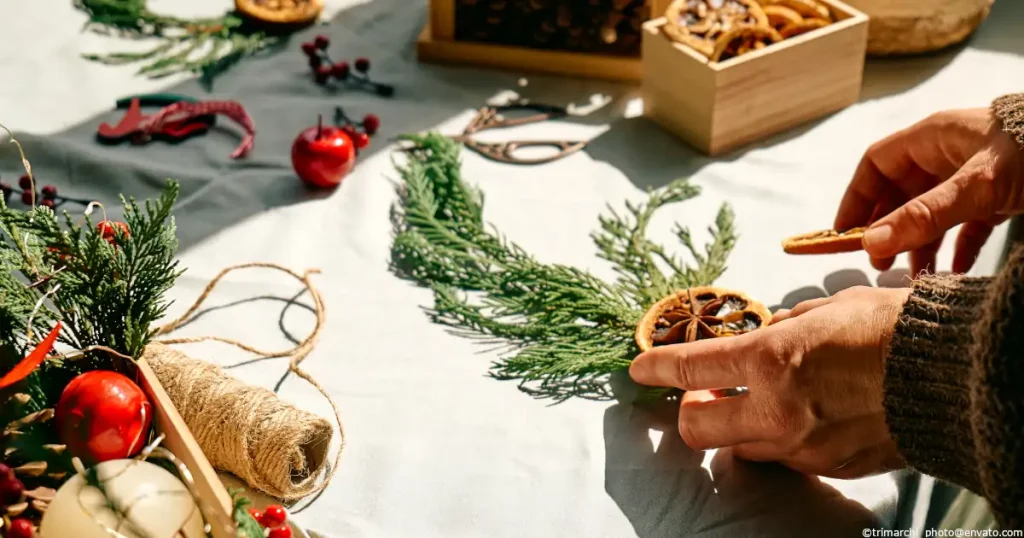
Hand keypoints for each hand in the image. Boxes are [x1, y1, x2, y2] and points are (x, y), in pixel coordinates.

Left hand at [629, 286, 911, 478]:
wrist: (954, 376)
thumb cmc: (893, 329)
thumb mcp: (828, 309)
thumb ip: (785, 326)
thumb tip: (767, 331)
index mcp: (771, 359)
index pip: (690, 369)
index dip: (656, 367)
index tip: (638, 368)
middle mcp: (777, 409)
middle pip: (697, 428)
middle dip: (689, 412)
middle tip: (701, 395)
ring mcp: (801, 445)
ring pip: (739, 449)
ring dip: (735, 428)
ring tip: (758, 404)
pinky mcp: (827, 467)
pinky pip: (784, 458)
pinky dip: (777, 439)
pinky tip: (801, 417)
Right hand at [835, 108, 1023, 274]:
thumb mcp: (977, 187)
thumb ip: (924, 216)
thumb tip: (871, 243)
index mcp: (934, 137)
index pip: (876, 165)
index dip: (856, 198)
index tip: (845, 234)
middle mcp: (948, 154)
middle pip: (900, 193)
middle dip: (887, 229)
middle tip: (878, 264)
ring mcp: (973, 176)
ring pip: (930, 212)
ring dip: (919, 244)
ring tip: (912, 275)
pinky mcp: (999, 197)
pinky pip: (965, 226)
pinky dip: (956, 250)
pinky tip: (952, 274)